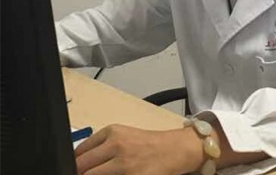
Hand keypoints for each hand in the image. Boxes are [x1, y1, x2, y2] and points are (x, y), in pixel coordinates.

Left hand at [75, 124, 203, 174]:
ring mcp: (124, 164)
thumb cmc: (147, 144)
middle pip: (82, 167)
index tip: (76, 170)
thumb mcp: (123, 136)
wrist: (173, 149)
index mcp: (111, 132)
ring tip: (105, 174)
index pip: (79, 152)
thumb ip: (101, 146)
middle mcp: (116, 145)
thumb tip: (78, 164)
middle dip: (79, 173)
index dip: (74, 165)